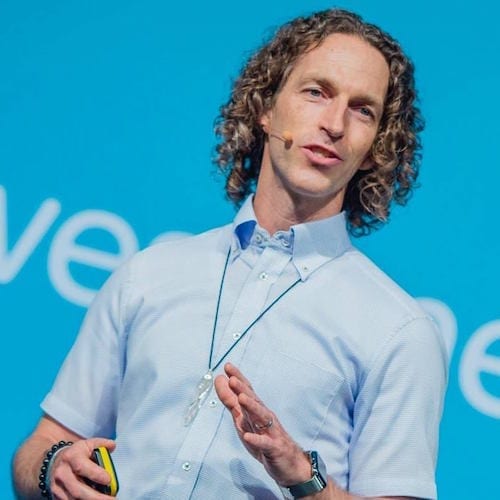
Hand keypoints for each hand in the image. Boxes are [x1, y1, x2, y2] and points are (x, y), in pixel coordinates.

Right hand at [48, 438, 115, 499]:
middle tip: (112, 499)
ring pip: (74, 499)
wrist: (56, 461)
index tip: (109, 480)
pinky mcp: (57, 496)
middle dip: (96, 497)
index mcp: (71, 456)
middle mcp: (62, 473)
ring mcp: (58, 487)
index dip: (96, 474)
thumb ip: (102, 444)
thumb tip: (113, 446)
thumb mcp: (88, 444)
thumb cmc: (77, 453)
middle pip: (78, 490)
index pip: (82, 467)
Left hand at [214, 362, 311, 486]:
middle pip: (254, 400)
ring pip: (261, 417)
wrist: (289, 464)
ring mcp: (271, 432)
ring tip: (241, 398)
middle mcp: (265, 417)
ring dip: (251, 407)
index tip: (227, 366)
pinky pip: (265, 443)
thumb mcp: (243, 420)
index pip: (247, 390)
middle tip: (232, 379)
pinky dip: (257, 440)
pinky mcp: (274, 448)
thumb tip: (219, 380)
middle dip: (243, 389)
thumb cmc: (264, 439)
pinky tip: (248, 437)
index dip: (238, 378)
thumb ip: (231, 401)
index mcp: (257, 410)